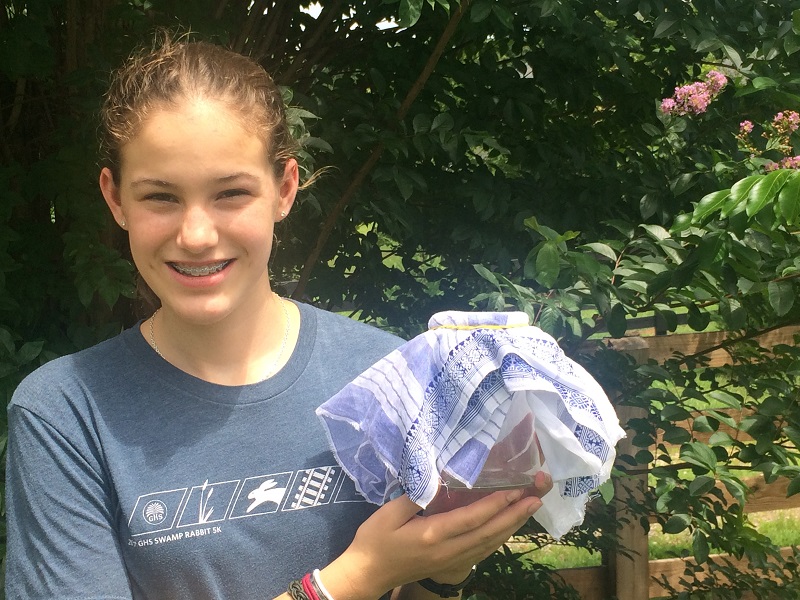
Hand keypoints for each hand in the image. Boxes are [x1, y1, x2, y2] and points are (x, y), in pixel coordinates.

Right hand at [320, 470, 551, 599]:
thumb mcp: (388, 514)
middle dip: (514, 515)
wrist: (367, 575)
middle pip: (488, 533)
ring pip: (489, 544)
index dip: (495, 504)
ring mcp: (450, 560)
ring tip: (530, 509)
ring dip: (511, 526)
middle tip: (536, 497)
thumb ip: (414, 497)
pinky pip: (482, 551)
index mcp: (433, 535)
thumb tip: (436, 478)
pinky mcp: (450, 564)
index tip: (514, 490)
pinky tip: (508, 528)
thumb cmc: (374, 541)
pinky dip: (499, 538)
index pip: (471, 519)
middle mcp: (448, 550)